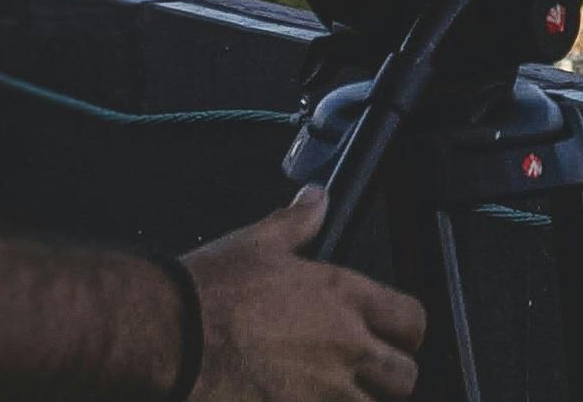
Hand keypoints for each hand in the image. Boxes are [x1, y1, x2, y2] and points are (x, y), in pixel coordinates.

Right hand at [184, 187, 426, 400]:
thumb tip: (316, 200)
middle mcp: (345, 348)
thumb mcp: (259, 243)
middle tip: (363, 374)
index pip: (412, 321)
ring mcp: (324, 393)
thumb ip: (298, 222)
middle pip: (403, 377)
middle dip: (388, 377)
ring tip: (329, 393)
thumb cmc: (211, 292)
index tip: (391, 334)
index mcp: (345, 298)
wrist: (171, 337)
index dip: (404, 331)